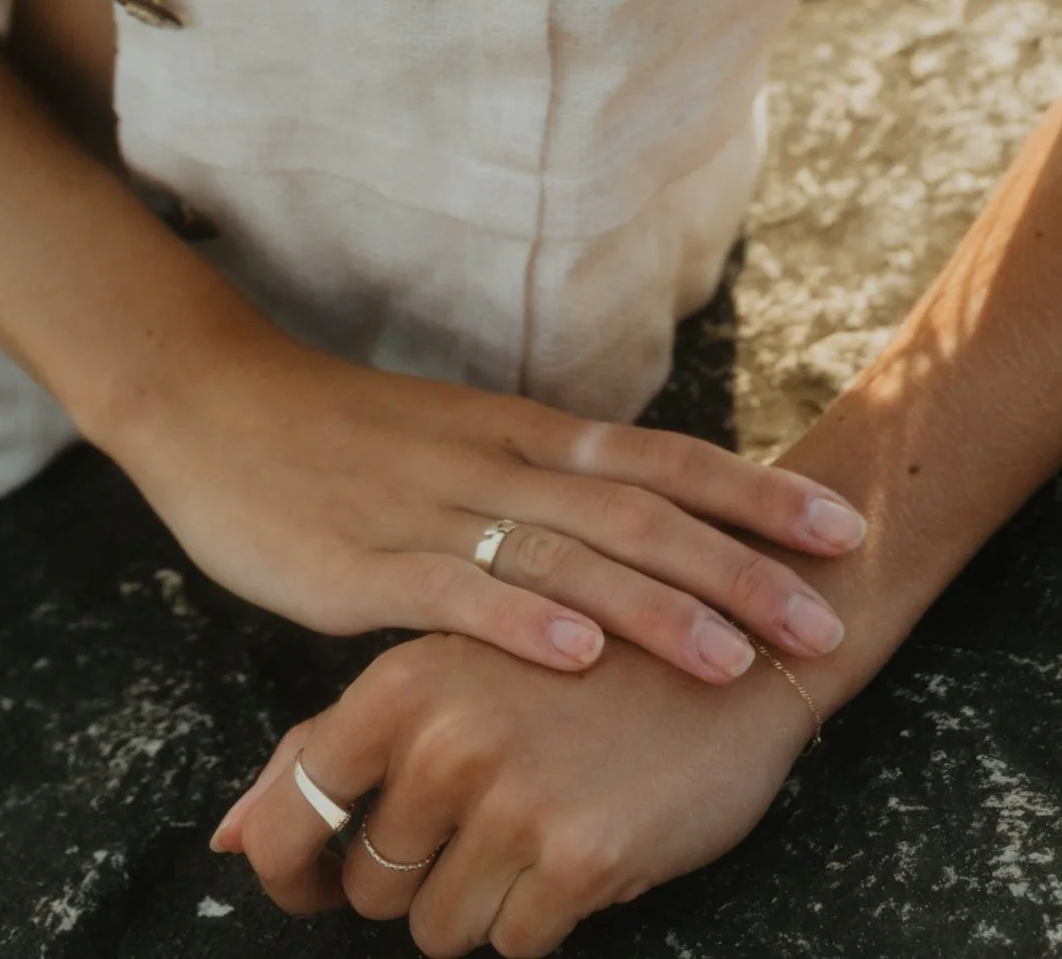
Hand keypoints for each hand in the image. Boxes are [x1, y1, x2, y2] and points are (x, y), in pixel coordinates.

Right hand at [107, 313, 861, 683]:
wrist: (218, 404)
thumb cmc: (345, 442)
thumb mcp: (463, 452)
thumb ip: (541, 494)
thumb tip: (635, 540)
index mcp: (527, 433)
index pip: (666, 461)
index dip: (757, 496)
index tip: (844, 530)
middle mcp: (499, 461)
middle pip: (643, 512)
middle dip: (743, 566)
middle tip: (829, 614)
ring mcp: (435, 510)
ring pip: (569, 557)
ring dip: (659, 608)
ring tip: (737, 656)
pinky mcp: (366, 562)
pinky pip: (456, 591)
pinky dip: (523, 621)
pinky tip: (578, 657)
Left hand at [212, 626, 812, 950]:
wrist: (733, 638)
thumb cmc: (577, 657)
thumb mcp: (446, 670)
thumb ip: (327, 750)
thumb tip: (226, 840)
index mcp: (399, 686)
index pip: (286, 822)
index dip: (292, 874)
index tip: (317, 886)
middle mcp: (444, 742)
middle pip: (370, 888)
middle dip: (416, 876)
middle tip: (484, 820)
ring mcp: (512, 802)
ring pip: (439, 929)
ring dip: (480, 901)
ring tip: (534, 824)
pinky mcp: (580, 858)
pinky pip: (517, 944)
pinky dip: (542, 914)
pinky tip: (582, 840)